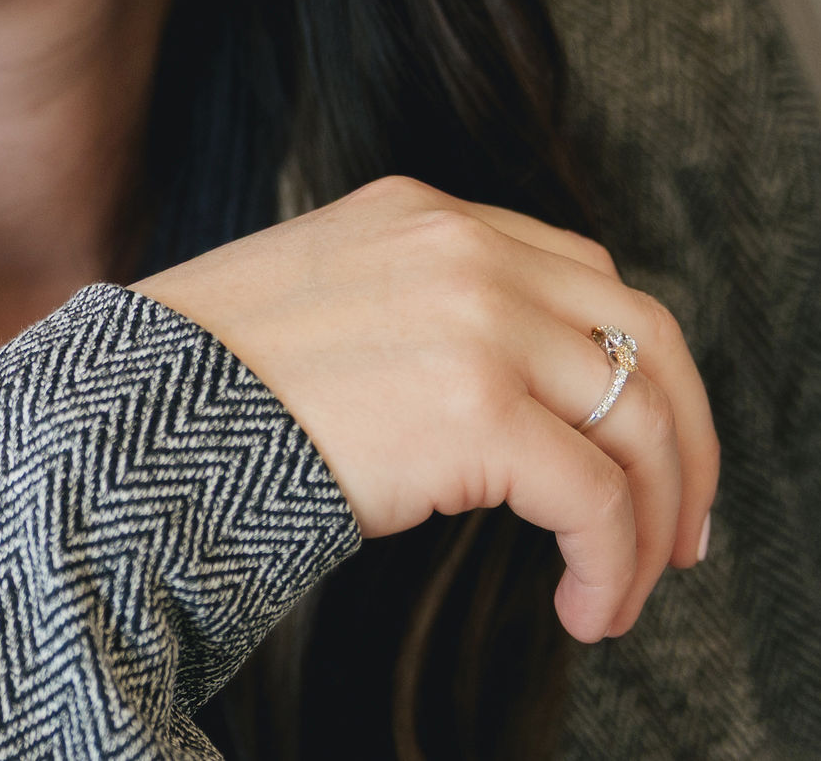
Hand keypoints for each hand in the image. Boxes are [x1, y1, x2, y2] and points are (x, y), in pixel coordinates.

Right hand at [135, 174, 716, 642]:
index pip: (583, 271)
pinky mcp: (478, 409)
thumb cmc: (203, 386)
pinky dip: (609, 564)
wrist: (138, 420)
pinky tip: (582, 609)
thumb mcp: (320, 296)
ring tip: (621, 590)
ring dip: (649, 523)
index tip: (640, 448)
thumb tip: (499, 397)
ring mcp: (477, 320)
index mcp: (424, 211)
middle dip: (683, 444)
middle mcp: (465, 247)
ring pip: (638, 423)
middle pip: (645, 335)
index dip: (633, 364)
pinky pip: (595, 499)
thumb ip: (413, 304)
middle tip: (678, 533)